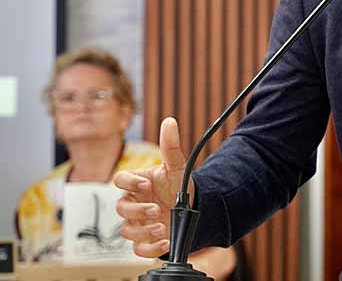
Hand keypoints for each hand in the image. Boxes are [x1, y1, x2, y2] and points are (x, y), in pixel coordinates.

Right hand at [114, 117, 193, 257]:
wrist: (194, 210)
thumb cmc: (178, 187)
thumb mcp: (177, 167)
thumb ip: (171, 146)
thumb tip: (169, 121)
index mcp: (137, 184)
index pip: (119, 180)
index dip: (129, 182)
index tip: (146, 184)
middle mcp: (134, 203)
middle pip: (120, 208)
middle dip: (137, 210)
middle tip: (156, 209)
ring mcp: (138, 223)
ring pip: (126, 230)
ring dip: (142, 231)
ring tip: (161, 226)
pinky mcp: (145, 241)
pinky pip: (137, 250)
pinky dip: (149, 249)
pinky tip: (165, 242)